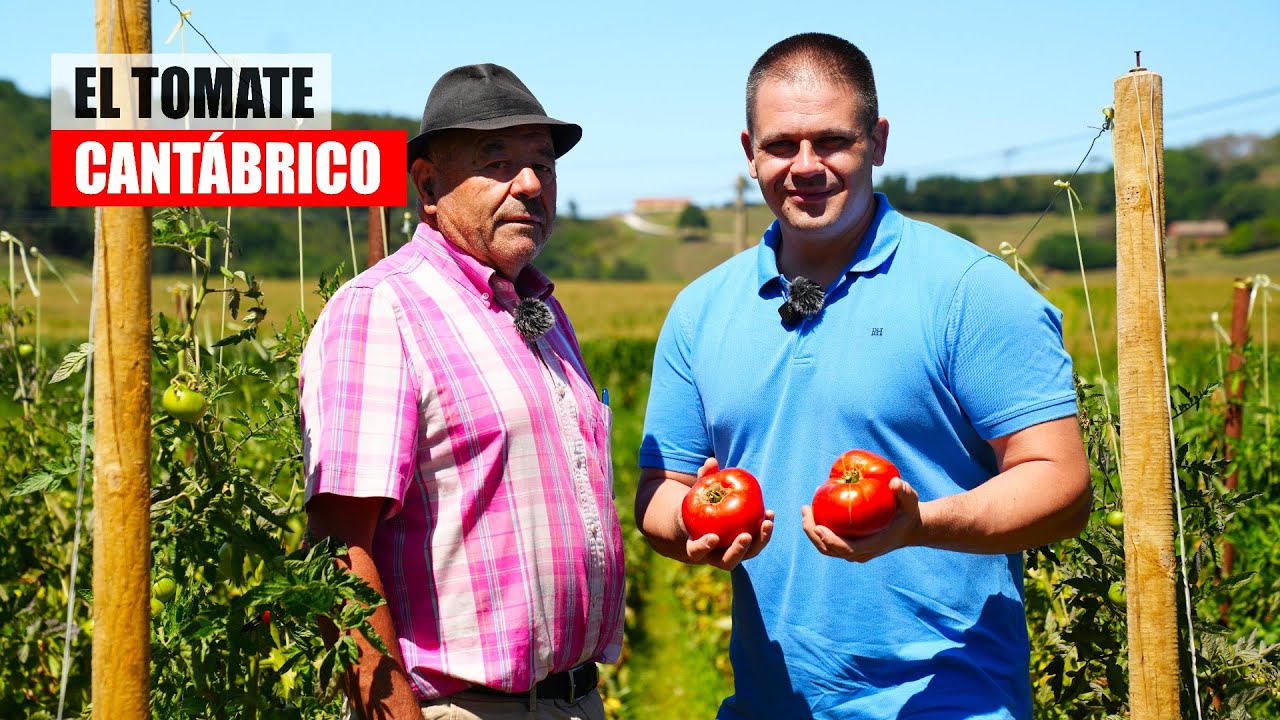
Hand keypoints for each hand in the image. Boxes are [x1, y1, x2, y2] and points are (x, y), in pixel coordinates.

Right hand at [680, 457, 775, 570]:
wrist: (703, 522)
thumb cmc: (697, 504)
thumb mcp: (697, 492)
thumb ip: (703, 478)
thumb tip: (711, 462)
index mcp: (696, 546)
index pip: (697, 551)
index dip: (704, 546)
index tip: (713, 537)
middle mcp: (714, 556)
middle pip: (727, 561)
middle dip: (738, 550)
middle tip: (746, 536)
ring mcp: (733, 554)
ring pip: (747, 554)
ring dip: (759, 541)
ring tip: (767, 523)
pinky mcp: (747, 548)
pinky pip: (757, 541)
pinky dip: (764, 530)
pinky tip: (769, 514)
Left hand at [801, 476, 920, 562]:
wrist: (909, 527)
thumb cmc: (907, 511)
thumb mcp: (910, 499)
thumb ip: (904, 491)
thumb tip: (894, 483)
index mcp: (874, 545)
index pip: (848, 549)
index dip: (831, 541)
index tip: (818, 527)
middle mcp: (862, 552)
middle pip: (830, 550)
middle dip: (813, 533)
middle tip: (806, 509)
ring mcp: (855, 551)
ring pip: (826, 547)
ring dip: (812, 531)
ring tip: (806, 509)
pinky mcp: (850, 545)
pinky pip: (829, 540)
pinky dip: (818, 528)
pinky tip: (815, 509)